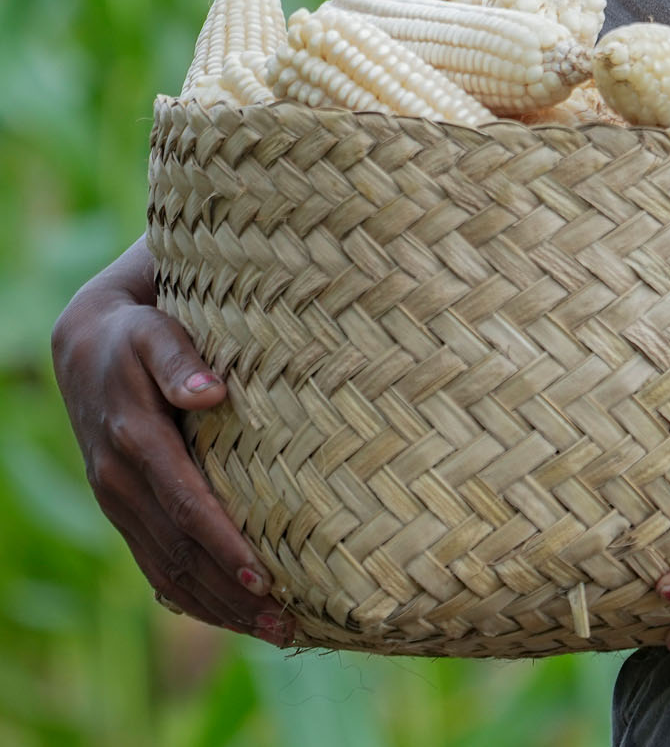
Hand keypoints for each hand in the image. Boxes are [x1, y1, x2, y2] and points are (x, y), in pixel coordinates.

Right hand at [51, 244, 290, 643]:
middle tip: (289, 623)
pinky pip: (157, 567)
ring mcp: (119, 504)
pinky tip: (233, 614)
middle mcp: (121, 483)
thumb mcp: (157, 332)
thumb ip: (181, 357)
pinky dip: (195, 597)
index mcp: (135, 443)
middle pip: (181, 554)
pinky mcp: (126, 511)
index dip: (224, 544)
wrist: (87, 345)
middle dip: (234, 594)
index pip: (186, 505)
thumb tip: (210, 390)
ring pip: (168, 572)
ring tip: (277, 630)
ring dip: (220, 607)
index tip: (265, 576)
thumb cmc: (140, 334)